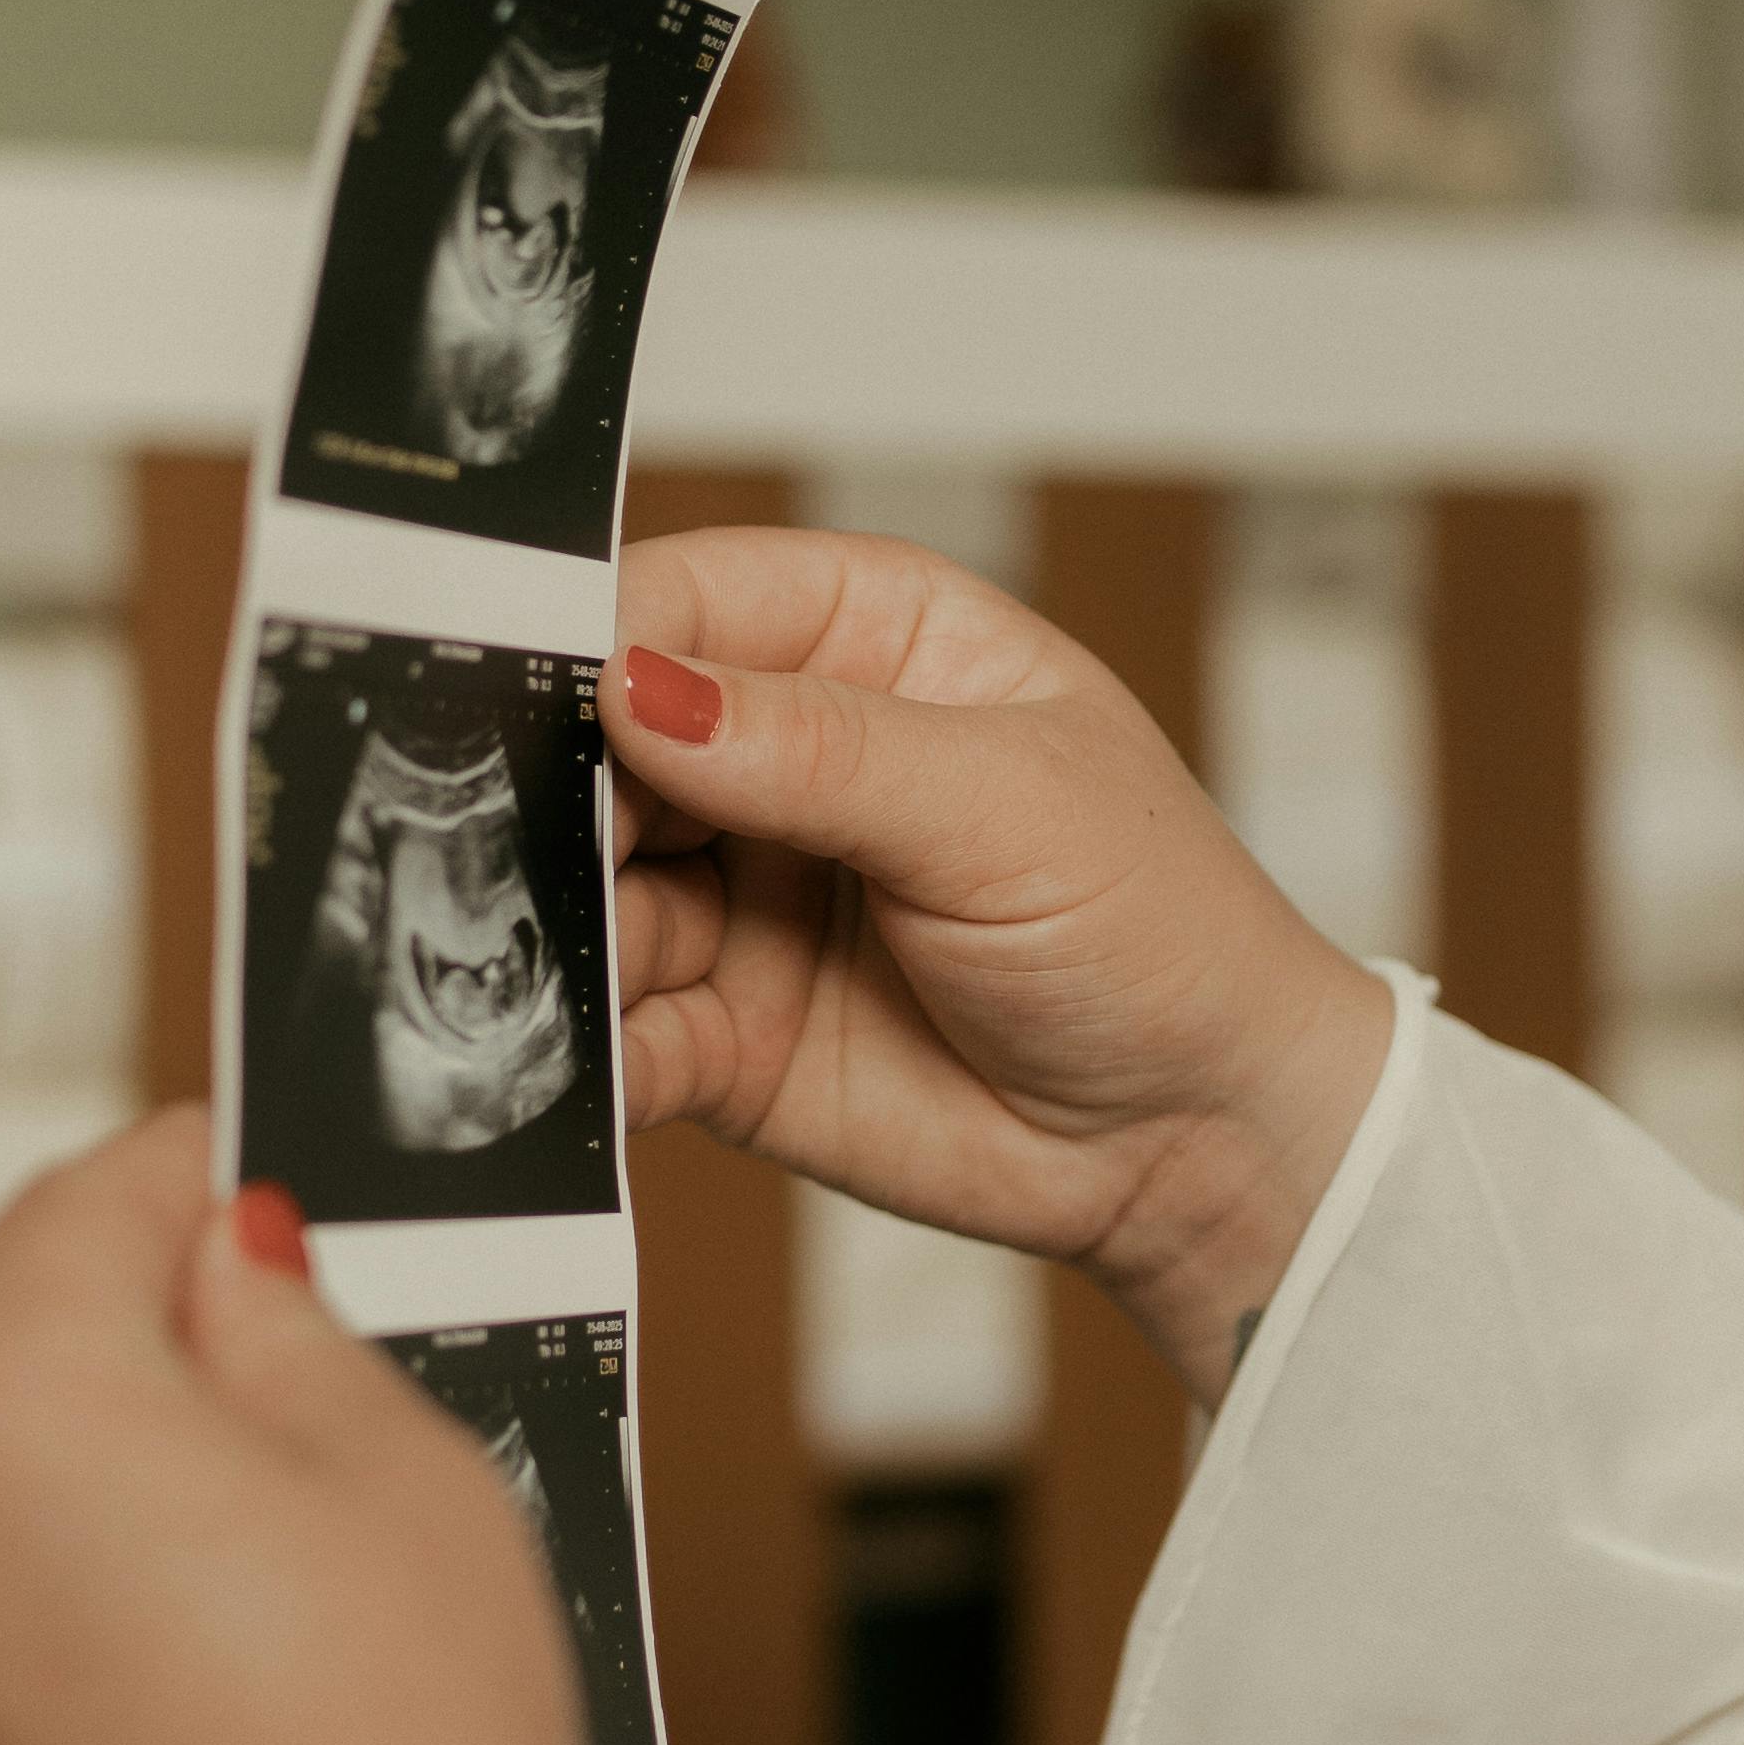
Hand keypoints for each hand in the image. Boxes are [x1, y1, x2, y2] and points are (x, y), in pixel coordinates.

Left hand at [0, 1113, 654, 1744]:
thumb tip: (223, 1268)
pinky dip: (39, 1708)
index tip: (249, 1183)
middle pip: (5, 1386)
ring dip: (80, 1556)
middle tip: (297, 1431)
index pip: (86, 1211)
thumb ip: (285, 1334)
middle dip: (140, 1388)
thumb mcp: (403, 1481)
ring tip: (259, 1643)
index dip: (194, 1182)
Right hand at [602, 528, 1392, 1404]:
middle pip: (606, 744)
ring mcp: (743, 898)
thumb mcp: (1008, 807)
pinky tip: (589, 1064)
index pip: (689, 601)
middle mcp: (782, 758)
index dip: (602, 639)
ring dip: (564, 931)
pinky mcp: (724, 1035)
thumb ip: (819, 750)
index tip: (545, 696)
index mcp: (867, 640)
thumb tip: (641, 690)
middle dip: (558, 799)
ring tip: (568, 969)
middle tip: (539, 853)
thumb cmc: (1157, 931)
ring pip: (590, 891)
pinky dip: (587, 1048)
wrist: (1204, 1142)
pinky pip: (618, 1029)